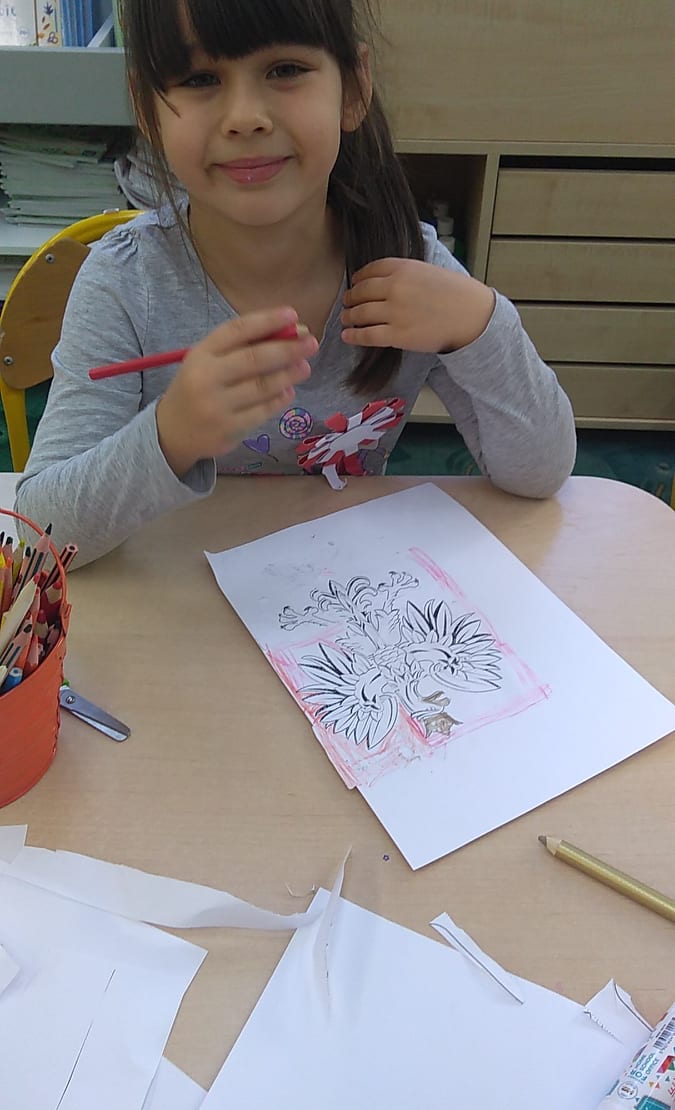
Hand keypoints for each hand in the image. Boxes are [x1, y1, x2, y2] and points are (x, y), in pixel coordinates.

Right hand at [156, 308, 317, 476]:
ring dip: (288, 374)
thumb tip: (290, 332)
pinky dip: (279, 399)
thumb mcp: (208, 361)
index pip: (236, 330)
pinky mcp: (228, 430)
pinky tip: (289, 391)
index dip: (267, 320)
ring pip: (262, 387)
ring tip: (304, 367)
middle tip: (311, 343)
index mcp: (200, 354)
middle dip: (287, 349)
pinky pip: (262, 412)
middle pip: (254, 359)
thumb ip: (241, 347)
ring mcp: (216, 406)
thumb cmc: (198, 387)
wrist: (172, 431)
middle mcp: (206, 378)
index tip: (293, 314)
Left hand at [341, 258, 494, 353]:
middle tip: (347, 303)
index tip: (356, 284)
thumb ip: (405, 273)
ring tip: (346, 319)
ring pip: (360, 313)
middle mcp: (395, 287)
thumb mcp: (428, 270)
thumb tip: (384, 281)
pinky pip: (367, 335)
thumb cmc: (455, 293)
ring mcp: (395, 312)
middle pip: (361, 292)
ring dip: (349, 316)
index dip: (359, 279)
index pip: (370, 270)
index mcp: (403, 267)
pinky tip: (347, 336)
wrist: (472, 315)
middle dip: (351, 298)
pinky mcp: (398, 335)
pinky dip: (354, 336)